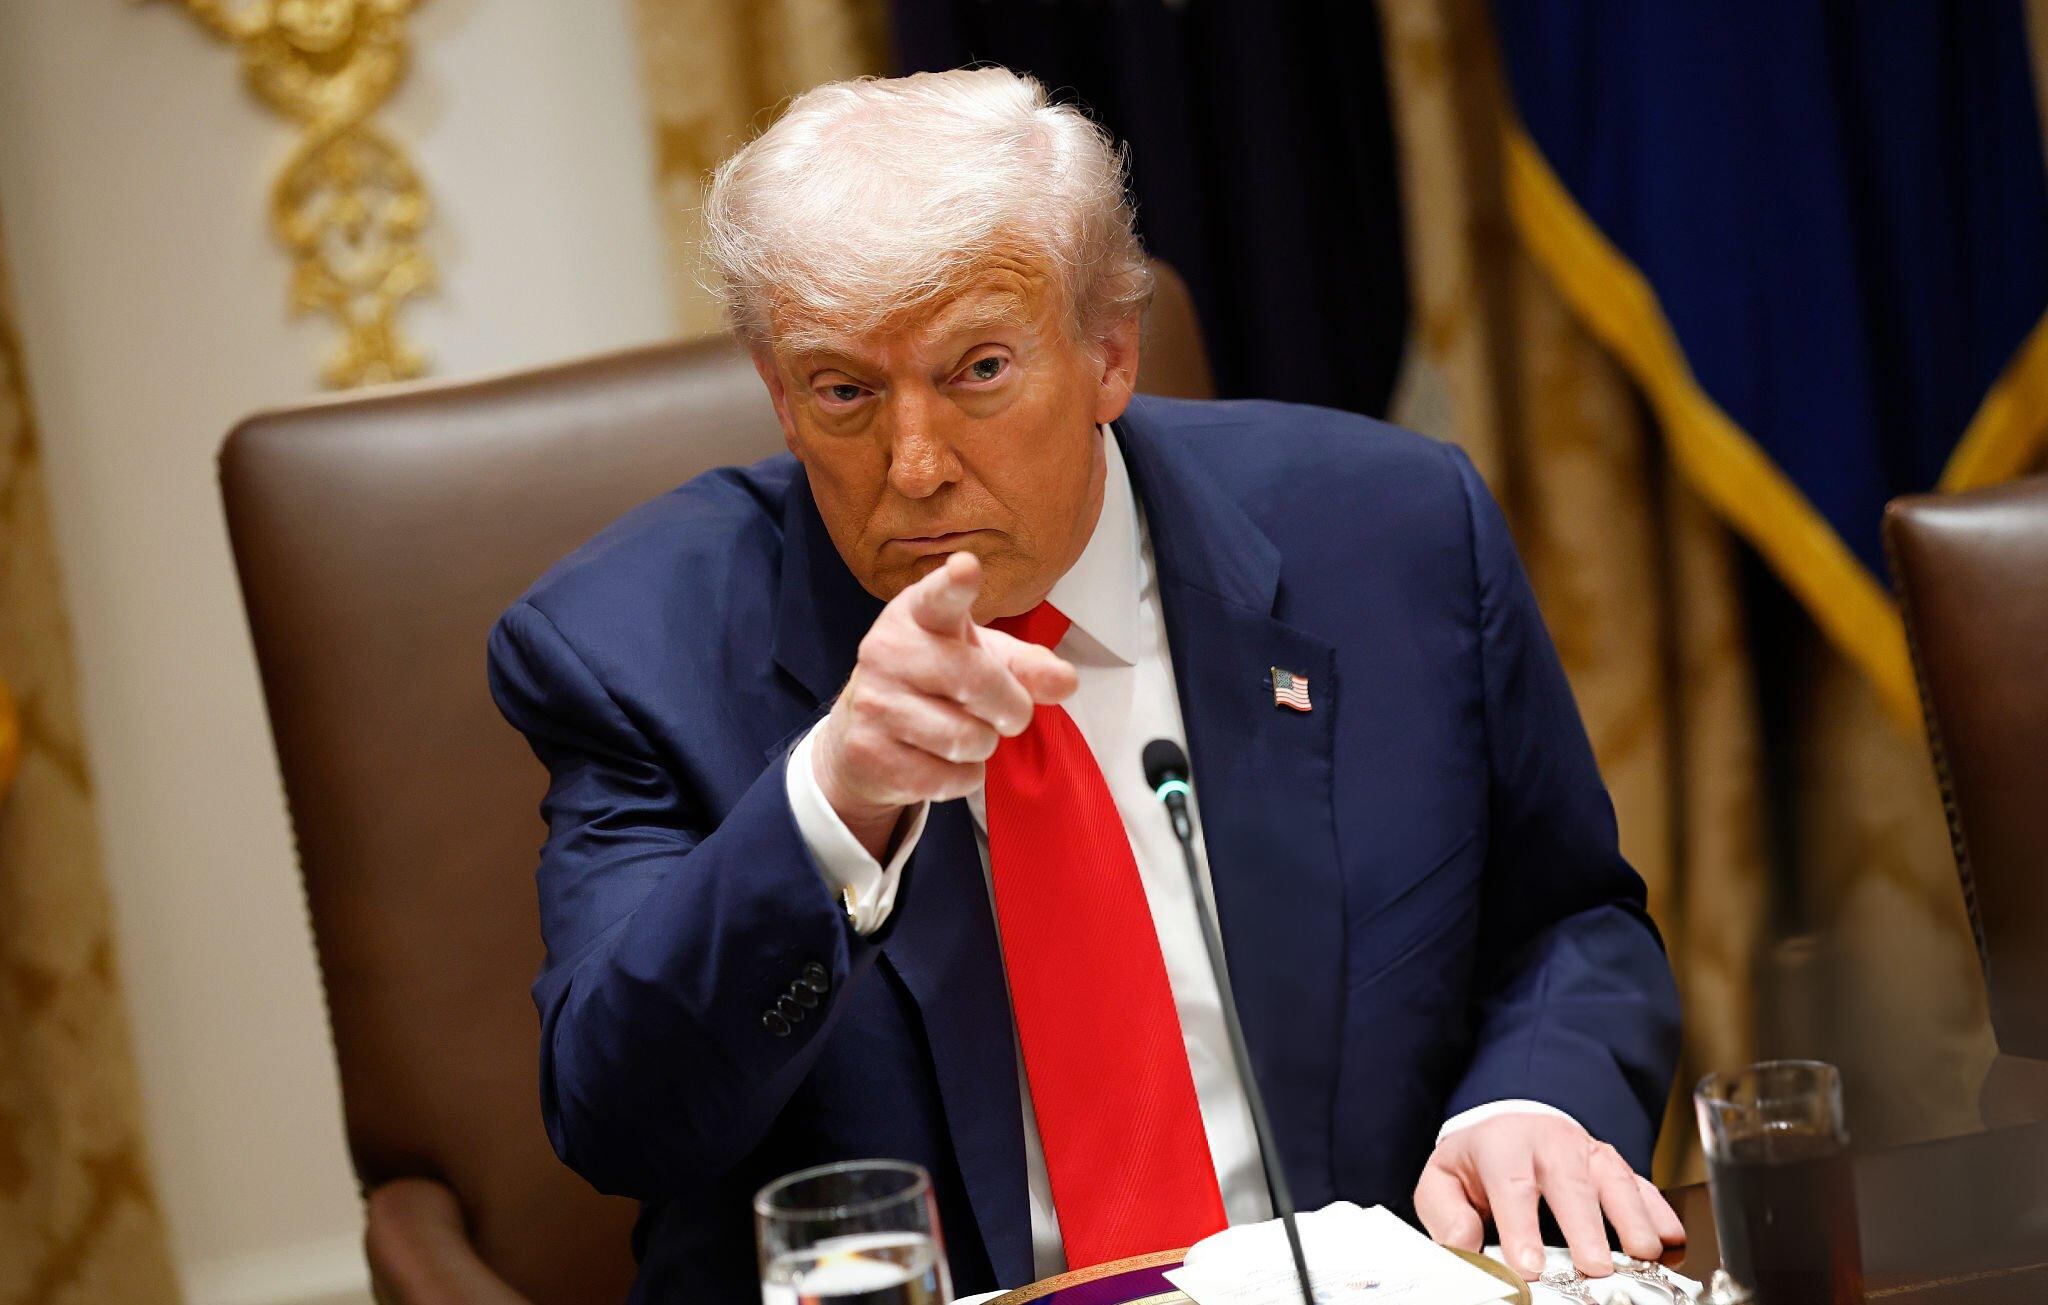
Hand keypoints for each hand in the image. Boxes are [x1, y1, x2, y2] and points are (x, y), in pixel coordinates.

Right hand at [813, 551, 1076, 857]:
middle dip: (1011, 708)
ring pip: (966, 738)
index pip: (939, 597)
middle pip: (979, 682)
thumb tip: (1066, 682)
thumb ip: (1028, 666)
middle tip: (1009, 713)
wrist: (862, 733)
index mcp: (918, 614)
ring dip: (983, 745)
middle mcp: (888, 651)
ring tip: (965, 731)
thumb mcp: (982, 659)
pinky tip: (940, 759)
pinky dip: (963, 777)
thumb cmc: (935, 682)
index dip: (955, 584)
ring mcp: (874, 703)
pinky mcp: (869, 753)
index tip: (967, 568)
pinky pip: (948, 778)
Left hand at [1413, 1112, 1685, 1279]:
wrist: (1511, 1126)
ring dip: (1632, 1218)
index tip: (1528, 1265)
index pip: (1511, 1183)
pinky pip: (1642, 1185)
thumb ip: (1448, 1215)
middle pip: (1570, 1180)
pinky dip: (1660, 1211)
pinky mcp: (1614, 1167)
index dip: (1520, 1225)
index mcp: (1502, 1145)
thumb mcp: (1444, 1182)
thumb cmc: (1479, 1162)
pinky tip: (1671, 1239)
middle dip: (1585, 1225)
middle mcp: (1550, 1143)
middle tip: (1595, 1267)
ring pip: (1614, 1178)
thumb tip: (1463, 1245)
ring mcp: (1587, 1152)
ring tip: (1644, 1255)